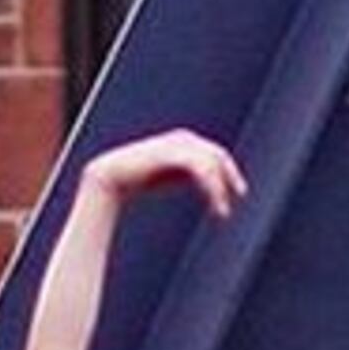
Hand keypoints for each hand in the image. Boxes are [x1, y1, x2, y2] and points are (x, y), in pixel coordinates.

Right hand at [80, 130, 242, 223]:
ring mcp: (174, 144)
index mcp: (182, 140)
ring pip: (208, 164)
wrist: (109, 178)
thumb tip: (208, 182)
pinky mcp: (169, 154)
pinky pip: (198, 169)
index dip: (228, 169)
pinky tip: (214, 205)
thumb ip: (186, 172)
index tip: (238, 190)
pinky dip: (210, 188)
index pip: (213, 151)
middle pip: (215, 154)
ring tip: (222, 211)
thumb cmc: (136, 180)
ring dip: (218, 187)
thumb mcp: (168, 175)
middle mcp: (181, 138)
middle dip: (228, 175)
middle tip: (239, 195)